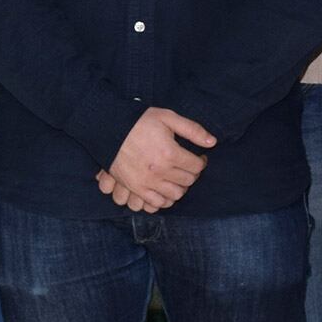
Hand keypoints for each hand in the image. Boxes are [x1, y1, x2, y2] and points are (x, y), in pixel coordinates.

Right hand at [99, 108, 213, 211]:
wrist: (109, 128)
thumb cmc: (139, 121)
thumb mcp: (168, 117)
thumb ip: (192, 129)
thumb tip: (213, 142)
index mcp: (170, 153)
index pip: (197, 166)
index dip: (201, 162)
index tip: (199, 158)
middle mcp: (160, 171)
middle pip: (188, 182)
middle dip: (191, 174)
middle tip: (187, 167)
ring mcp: (147, 182)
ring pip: (175, 195)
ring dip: (179, 188)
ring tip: (176, 178)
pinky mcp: (135, 188)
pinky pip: (156, 203)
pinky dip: (164, 200)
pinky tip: (164, 189)